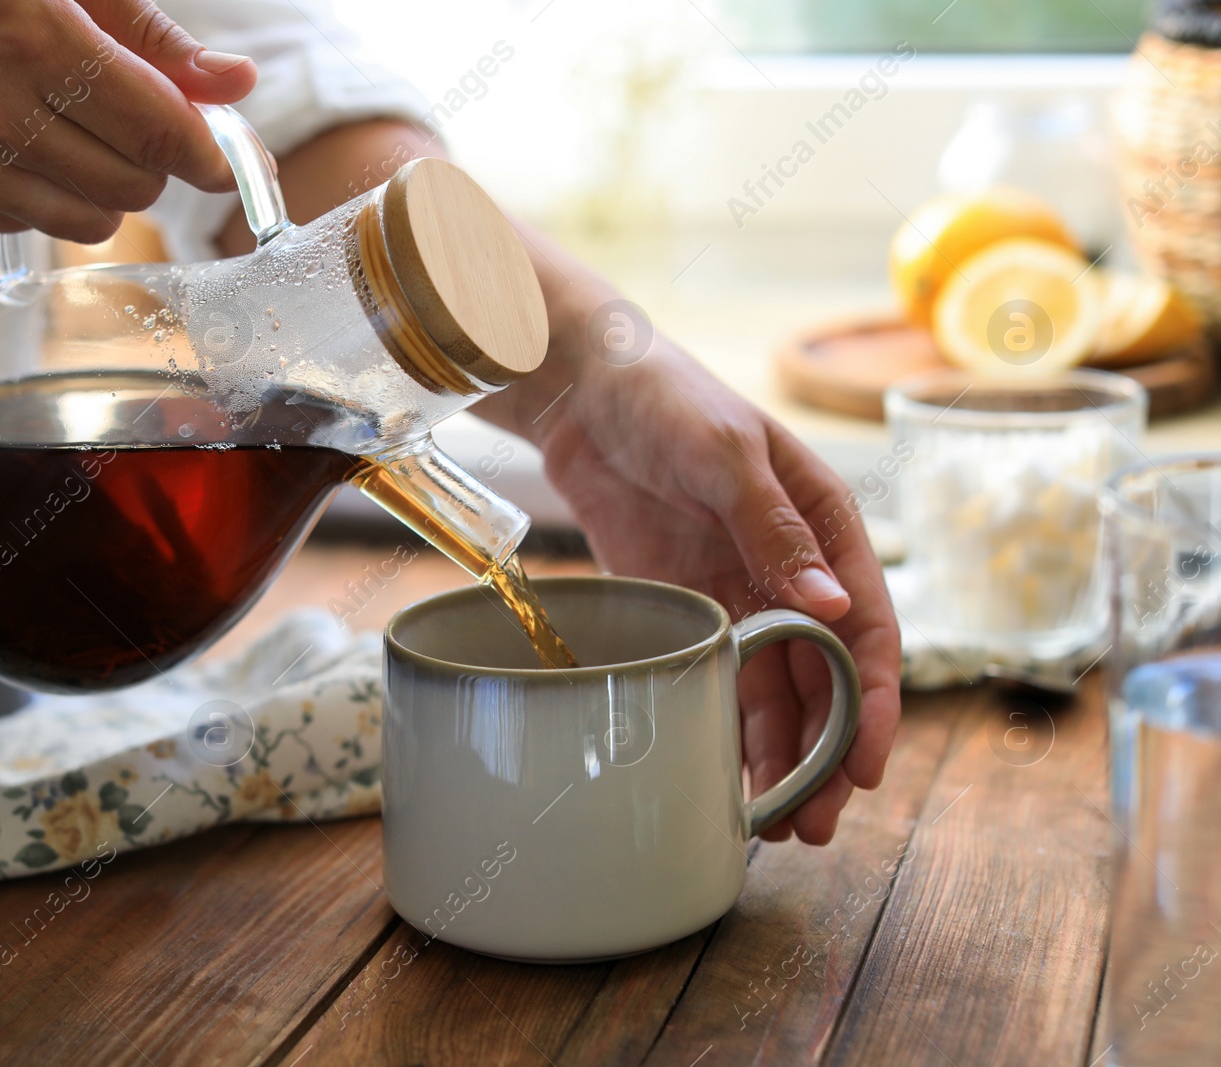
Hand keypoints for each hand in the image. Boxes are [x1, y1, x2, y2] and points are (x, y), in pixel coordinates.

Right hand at [0, 0, 256, 239]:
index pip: (156, 130)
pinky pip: (40, 225)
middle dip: (156, 160)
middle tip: (138, 121)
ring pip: (95, 219)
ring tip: (78, 131)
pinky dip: (55, 195)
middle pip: (135, 183)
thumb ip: (151, 36)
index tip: (235, 160)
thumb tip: (234, 85)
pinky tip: (24, 142)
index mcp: (31, 39)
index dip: (211, 153)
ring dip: (110, 186)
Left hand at [477, 264, 900, 845]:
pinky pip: (714, 674)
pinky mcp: (685, 604)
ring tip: (773, 822)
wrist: (581, 388)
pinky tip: (720, 772)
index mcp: (825, 526)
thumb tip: (835, 611)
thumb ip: (775, 531)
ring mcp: (736, 590)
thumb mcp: (725, 456)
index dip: (871, 702)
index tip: (866, 767)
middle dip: (824, 752)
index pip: (866, 627)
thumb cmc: (667, 398)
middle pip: (821, 676)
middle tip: (816, 824)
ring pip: (770, 689)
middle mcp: (790, 568)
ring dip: (776, 753)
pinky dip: (722, 723)